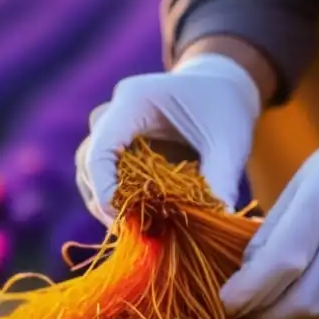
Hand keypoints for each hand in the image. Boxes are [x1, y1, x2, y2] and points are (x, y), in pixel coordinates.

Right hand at [76, 53, 261, 224]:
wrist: (220, 87)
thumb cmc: (225, 108)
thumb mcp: (230, 141)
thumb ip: (222, 179)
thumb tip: (218, 220)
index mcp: (134, 101)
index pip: (101, 148)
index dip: (104, 188)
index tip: (122, 219)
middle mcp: (112, 112)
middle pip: (88, 162)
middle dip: (105, 200)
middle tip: (133, 231)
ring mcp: (110, 129)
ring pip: (88, 172)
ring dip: (106, 202)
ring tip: (135, 228)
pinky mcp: (116, 146)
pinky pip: (103, 176)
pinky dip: (116, 198)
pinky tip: (139, 218)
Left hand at [220, 81, 318, 318]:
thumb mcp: (307, 179)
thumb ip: (275, 226)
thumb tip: (248, 272)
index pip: (280, 263)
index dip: (248, 292)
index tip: (228, 304)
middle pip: (304, 300)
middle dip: (269, 316)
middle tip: (252, 315)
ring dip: (300, 315)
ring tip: (283, 304)